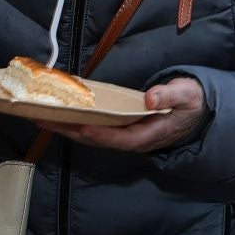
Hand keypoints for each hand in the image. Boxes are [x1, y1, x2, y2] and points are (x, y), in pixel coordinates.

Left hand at [38, 76, 206, 152]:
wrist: (195, 111)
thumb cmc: (191, 102)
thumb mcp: (187, 95)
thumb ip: (170, 95)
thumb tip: (151, 97)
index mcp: (150, 134)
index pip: (122, 138)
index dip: (101, 135)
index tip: (81, 127)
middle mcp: (133, 139)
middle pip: (97, 139)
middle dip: (69, 130)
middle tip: (41, 119)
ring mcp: (124, 135)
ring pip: (90, 136)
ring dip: (65, 128)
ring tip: (38, 117)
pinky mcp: (117, 129)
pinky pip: (92, 128)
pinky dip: (73, 123)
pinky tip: (55, 115)